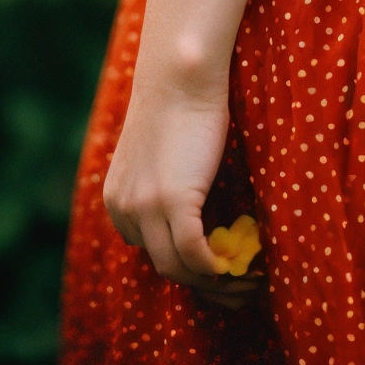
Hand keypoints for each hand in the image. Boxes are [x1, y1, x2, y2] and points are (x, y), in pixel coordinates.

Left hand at [103, 76, 257, 306]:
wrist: (181, 75)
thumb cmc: (179, 105)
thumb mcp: (158, 154)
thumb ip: (162, 185)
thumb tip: (194, 213)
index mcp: (117, 200)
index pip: (150, 249)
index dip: (186, 263)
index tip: (216, 267)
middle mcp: (124, 209)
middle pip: (164, 266)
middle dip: (202, 285)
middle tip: (237, 289)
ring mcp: (145, 207)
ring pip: (179, 269)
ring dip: (215, 282)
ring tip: (247, 281)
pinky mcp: (173, 200)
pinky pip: (196, 255)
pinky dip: (218, 268)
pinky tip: (241, 268)